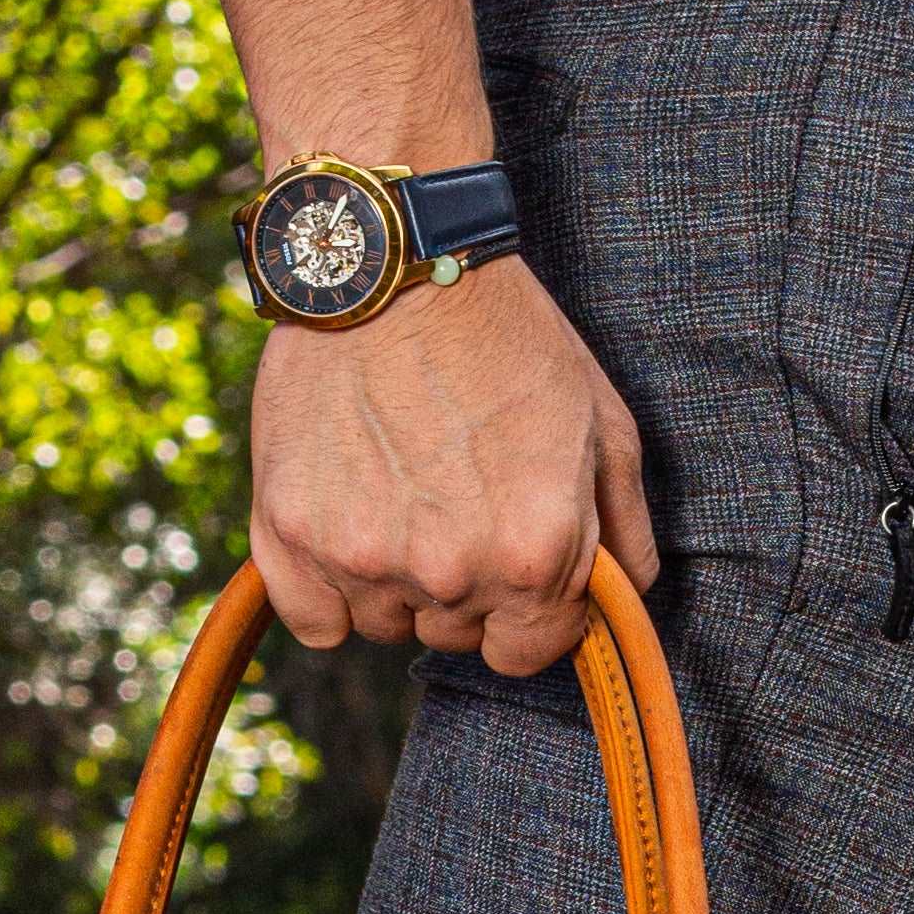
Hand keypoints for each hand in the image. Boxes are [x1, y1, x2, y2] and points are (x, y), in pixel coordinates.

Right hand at [250, 256, 657, 678]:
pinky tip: (347, 526)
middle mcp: (450, 571)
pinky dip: (327, 591)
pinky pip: (316, 622)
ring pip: (384, 623)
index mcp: (534, 554)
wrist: (396, 260)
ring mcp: (362, 557)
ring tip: (399, 489)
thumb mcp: (604, 423)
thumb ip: (623, 531)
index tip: (513, 564)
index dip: (527, 614)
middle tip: (451, 498)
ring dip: (394, 580)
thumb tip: (622, 602)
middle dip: (461, 587)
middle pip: (454, 634)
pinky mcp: (290, 533)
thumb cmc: (508, 336)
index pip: (527, 653)